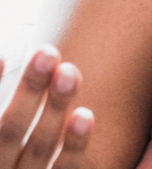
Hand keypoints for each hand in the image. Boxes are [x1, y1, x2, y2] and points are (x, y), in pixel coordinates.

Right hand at [0, 46, 92, 168]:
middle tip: (47, 52)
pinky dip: (74, 146)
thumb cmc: (9, 163)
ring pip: (39, 149)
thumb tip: (3, 60)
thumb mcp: (5, 150)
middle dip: (28, 91)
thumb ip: (6, 127)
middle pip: (7, 133)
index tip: (3, 56)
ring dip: (55, 109)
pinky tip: (85, 114)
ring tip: (70, 71)